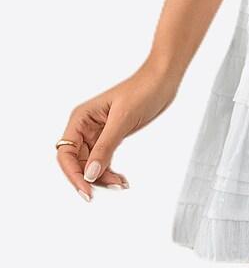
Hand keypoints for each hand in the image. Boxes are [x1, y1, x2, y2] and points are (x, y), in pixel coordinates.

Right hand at [56, 62, 179, 201]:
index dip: (73, 173)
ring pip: (91, 164)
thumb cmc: (143, 89)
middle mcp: (86, 125)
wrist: (163, 79)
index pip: (66, 153)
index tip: (86, 188)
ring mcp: (98, 132)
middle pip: (77, 162)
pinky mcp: (111, 136)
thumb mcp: (123, 119)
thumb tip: (90, 174)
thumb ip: (105, 147)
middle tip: (110, 186)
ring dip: (102, 176)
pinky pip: (103, 159)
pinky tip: (120, 178)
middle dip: (90, 177)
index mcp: (81, 118)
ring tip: (120, 183)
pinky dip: (109, 170)